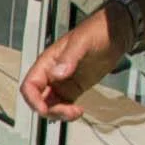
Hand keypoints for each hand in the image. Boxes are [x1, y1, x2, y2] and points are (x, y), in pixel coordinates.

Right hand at [17, 0, 130, 118]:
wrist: (115, 33)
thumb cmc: (97, 31)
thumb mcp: (83, 42)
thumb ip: (69, 57)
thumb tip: (56, 74)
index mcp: (48, 62)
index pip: (30, 85)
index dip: (33, 100)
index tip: (44, 109)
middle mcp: (51, 74)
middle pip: (38, 99)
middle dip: (50, 110)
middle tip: (68, 111)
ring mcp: (62, 82)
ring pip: (51, 105)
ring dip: (59, 114)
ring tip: (76, 112)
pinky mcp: (74, 88)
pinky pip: (64, 105)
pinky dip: (68, 113)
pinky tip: (79, 111)